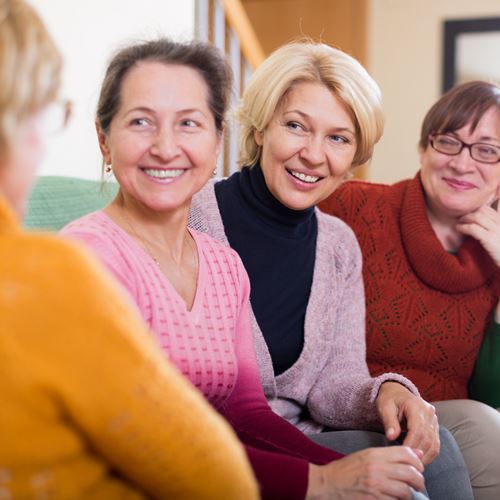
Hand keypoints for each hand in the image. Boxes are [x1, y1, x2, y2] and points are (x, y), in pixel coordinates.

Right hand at [307, 446, 424, 498]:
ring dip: (409, 494)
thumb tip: (417, 453)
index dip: (417, 462)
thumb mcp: (366, 456)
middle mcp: (377, 468)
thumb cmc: (347, 470)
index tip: (418, 468)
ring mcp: (375, 485)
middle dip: (419, 481)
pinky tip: (393, 499)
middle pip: (411, 473)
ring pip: (406, 491)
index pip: (406, 454)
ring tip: (405, 494)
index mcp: (375, 454)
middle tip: (417, 485)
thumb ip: (390, 455)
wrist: (328, 483)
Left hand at [376, 382, 438, 464]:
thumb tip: (391, 437)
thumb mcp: (384, 407)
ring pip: (434, 443)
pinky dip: (429, 453)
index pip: (417, 429)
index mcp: (415, 405)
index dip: (411, 444)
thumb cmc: (389, 399)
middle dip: (418, 452)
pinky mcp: (434, 425)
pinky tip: (419, 459)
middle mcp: (428, 411)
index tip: (402, 454)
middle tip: (408, 463)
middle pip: (427, 438)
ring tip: (413, 464)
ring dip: (425, 456)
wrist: (396, 391)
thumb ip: (389, 422)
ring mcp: (433, 418)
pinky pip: (435, 443)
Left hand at [456, 203, 499, 266]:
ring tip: (459, 223)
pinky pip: (473, 229)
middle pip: (481, 210)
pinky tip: (459, 229)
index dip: (476, 209)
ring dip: (464, 219)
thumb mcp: (499, 235)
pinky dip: (463, 227)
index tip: (468, 214)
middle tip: (461, 218)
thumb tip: (482, 221)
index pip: (488, 209)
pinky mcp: (490, 239)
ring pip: (477, 217)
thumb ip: (493, 226)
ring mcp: (496, 230)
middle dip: (469, 212)